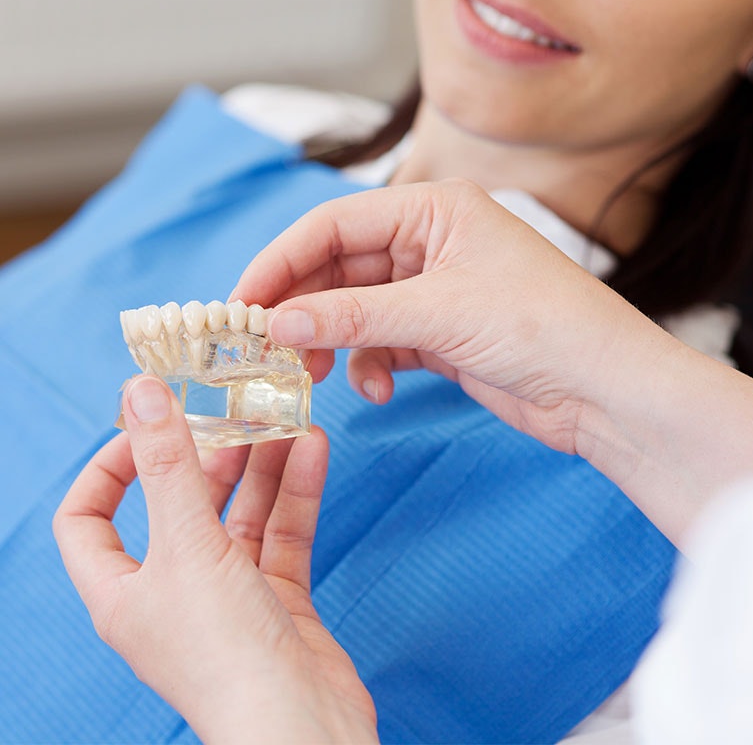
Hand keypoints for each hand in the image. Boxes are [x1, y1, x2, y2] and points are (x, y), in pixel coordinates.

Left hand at [53, 374, 377, 743]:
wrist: (300, 729)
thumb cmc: (226, 652)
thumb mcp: (188, 545)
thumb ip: (168, 465)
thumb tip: (137, 392)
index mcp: (125, 589)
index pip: (89, 519)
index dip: (109, 466)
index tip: (149, 426)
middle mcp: (172, 592)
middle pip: (180, 506)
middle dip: (208, 456)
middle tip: (236, 411)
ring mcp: (228, 597)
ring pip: (242, 516)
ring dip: (263, 467)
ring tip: (287, 419)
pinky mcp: (278, 601)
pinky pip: (284, 535)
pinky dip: (296, 493)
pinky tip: (312, 451)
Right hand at [231, 179, 752, 544]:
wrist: (605, 390)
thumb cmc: (543, 326)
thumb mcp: (439, 313)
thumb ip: (353, 315)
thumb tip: (277, 319)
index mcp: (435, 209)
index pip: (335, 224)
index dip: (282, 261)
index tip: (242, 301)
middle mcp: (432, 242)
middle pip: (340, 268)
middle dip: (304, 307)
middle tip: (267, 346)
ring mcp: (436, 290)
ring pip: (357, 309)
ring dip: (334, 341)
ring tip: (315, 373)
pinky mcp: (442, 334)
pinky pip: (383, 342)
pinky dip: (371, 365)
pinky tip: (378, 389)